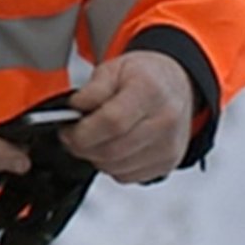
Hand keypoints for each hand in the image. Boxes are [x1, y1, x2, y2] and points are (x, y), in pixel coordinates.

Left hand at [66, 49, 193, 183]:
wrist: (177, 88)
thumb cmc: (145, 77)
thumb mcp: (115, 68)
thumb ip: (92, 89)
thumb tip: (75, 109)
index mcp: (150, 91)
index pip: (112, 122)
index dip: (83, 131)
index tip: (68, 130)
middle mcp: (165, 120)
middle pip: (112, 150)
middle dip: (83, 147)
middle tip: (73, 136)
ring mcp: (168, 146)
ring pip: (116, 168)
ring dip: (96, 157)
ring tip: (95, 139)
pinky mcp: (167, 164)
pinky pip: (126, 176)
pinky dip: (112, 166)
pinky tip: (114, 147)